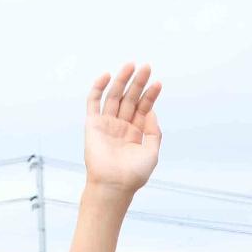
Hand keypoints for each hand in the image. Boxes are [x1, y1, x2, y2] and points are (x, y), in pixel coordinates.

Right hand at [83, 63, 162, 195]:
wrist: (114, 185)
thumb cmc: (133, 174)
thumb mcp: (151, 153)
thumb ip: (154, 132)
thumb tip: (152, 112)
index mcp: (136, 132)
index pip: (144, 107)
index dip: (150, 95)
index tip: (158, 82)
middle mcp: (122, 125)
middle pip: (130, 98)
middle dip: (138, 83)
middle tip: (146, 67)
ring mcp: (107, 123)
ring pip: (114, 96)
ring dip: (122, 80)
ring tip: (130, 65)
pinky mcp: (93, 124)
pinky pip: (93, 102)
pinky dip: (98, 88)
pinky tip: (106, 76)